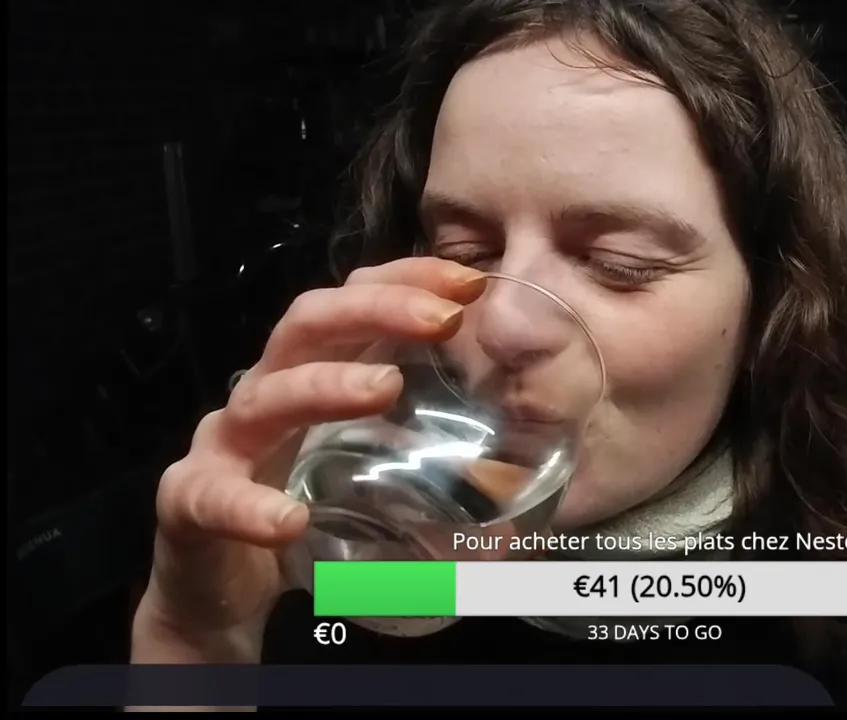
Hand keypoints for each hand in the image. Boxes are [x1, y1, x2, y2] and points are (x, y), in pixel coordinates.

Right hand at [135, 258, 486, 647]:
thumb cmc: (303, 510)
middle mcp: (265, 392)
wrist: (217, 589)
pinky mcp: (190, 502)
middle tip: (445, 319)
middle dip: (376, 311)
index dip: (406, 280)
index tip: (471, 282)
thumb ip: (428, 450)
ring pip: (267, 398)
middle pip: (308, 325)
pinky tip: (288, 520)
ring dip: (325, 386)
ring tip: (386, 388)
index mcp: (309, 373)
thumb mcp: (368, 467)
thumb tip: (521, 457)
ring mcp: (224, 445)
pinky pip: (214, 496)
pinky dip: (250, 507)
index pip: (351, 302)